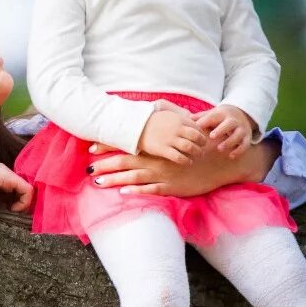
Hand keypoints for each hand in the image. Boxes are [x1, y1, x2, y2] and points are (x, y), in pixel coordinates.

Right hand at [0, 137, 32, 211]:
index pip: (14, 194)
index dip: (15, 206)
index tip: (8, 217)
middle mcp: (5, 176)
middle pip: (23, 193)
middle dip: (20, 207)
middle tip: (12, 217)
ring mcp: (7, 175)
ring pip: (27, 192)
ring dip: (23, 206)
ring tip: (11, 214)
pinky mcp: (8, 177)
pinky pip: (27, 191)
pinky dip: (24, 203)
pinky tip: (11, 209)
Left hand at [86, 134, 279, 195]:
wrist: (217, 161)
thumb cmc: (197, 146)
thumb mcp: (180, 131)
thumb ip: (163, 125)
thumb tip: (151, 113)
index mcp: (155, 146)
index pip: (127, 144)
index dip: (109, 146)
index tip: (92, 147)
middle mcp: (155, 159)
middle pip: (125, 161)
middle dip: (105, 165)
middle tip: (88, 168)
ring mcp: (162, 174)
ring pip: (133, 177)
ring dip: (114, 180)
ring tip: (97, 182)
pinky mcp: (170, 187)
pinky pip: (150, 190)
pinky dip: (136, 191)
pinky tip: (123, 193)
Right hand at [137, 100, 206, 164]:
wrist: (136, 126)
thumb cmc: (153, 120)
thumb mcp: (168, 112)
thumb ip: (180, 115)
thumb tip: (192, 116)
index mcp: (179, 119)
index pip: (198, 127)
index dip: (203, 134)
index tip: (202, 139)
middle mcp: (177, 129)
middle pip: (197, 137)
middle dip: (202, 144)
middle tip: (203, 149)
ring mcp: (170, 140)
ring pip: (190, 147)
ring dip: (197, 153)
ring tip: (198, 156)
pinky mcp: (163, 150)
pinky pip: (179, 157)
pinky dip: (186, 160)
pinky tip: (188, 162)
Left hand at [192, 104, 253, 157]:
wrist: (241, 114)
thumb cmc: (220, 117)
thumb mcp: (211, 114)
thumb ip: (200, 117)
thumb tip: (187, 119)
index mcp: (222, 114)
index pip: (214, 116)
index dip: (207, 120)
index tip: (199, 126)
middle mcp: (233, 121)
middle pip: (229, 124)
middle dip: (221, 130)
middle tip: (212, 136)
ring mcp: (241, 129)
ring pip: (238, 135)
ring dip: (229, 141)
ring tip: (220, 148)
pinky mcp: (247, 137)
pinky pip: (245, 144)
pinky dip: (239, 150)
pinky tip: (231, 156)